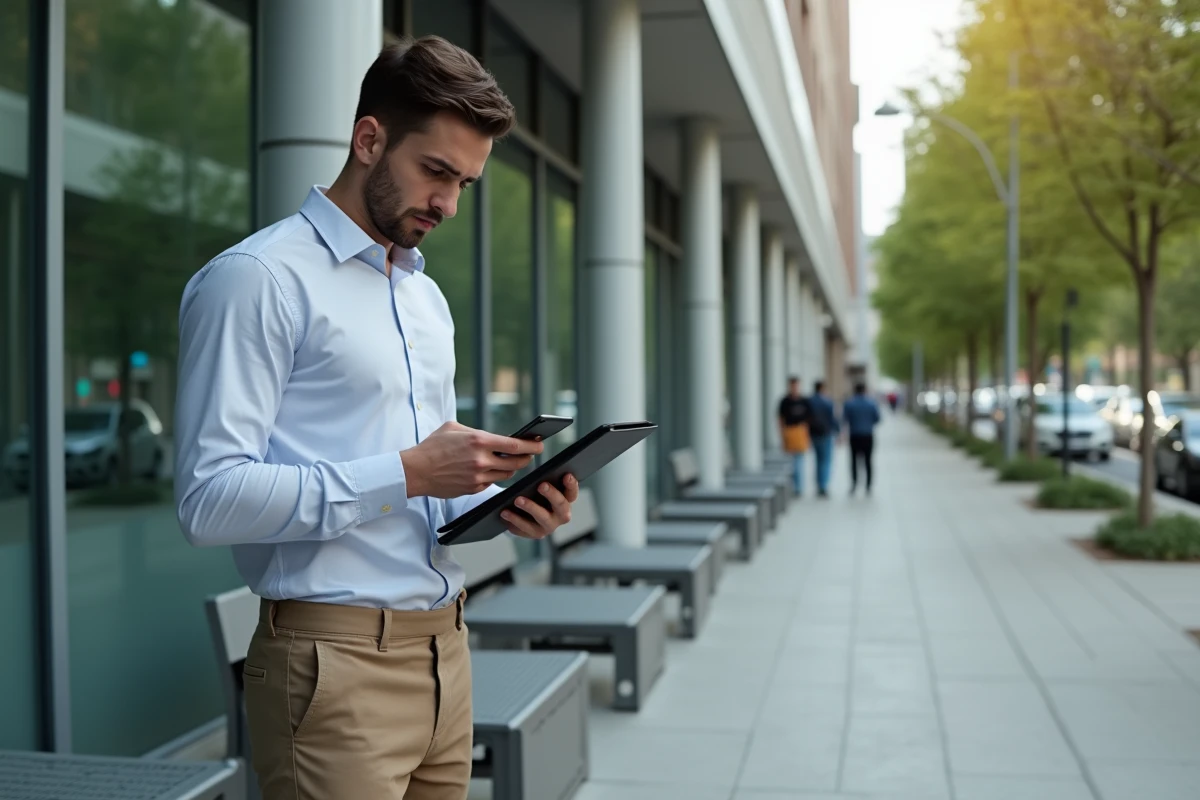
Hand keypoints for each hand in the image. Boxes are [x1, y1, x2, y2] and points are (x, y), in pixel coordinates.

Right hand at [400, 421, 542, 498]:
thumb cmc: (433, 446)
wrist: (416, 470)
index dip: (531, 445)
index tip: (540, 444)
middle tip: (530, 454)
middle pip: (516, 463)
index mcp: (479, 441)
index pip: (514, 444)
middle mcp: (481, 460)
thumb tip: (493, 438)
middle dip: (526, 458)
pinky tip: (492, 471)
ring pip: (506, 475)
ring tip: (512, 461)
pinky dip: (494, 476)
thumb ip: (476, 432)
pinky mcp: (473, 489)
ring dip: (511, 468)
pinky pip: (491, 483)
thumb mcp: (454, 428)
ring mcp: (478, 477)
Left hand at [500, 475, 578, 539]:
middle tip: (541, 485)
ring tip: (517, 500)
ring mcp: (549, 527)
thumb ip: (545, 482)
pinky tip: (505, 513)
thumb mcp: (543, 488)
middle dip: (552, 494)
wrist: (528, 515)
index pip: (572, 493)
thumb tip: (539, 474)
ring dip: (530, 508)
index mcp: (566, 501)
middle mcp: (561, 516)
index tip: (566, 475)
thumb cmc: (537, 495)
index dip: (571, 485)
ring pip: (542, 518)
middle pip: (560, 505)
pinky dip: (515, 521)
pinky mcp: (535, 534)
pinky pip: (525, 529)